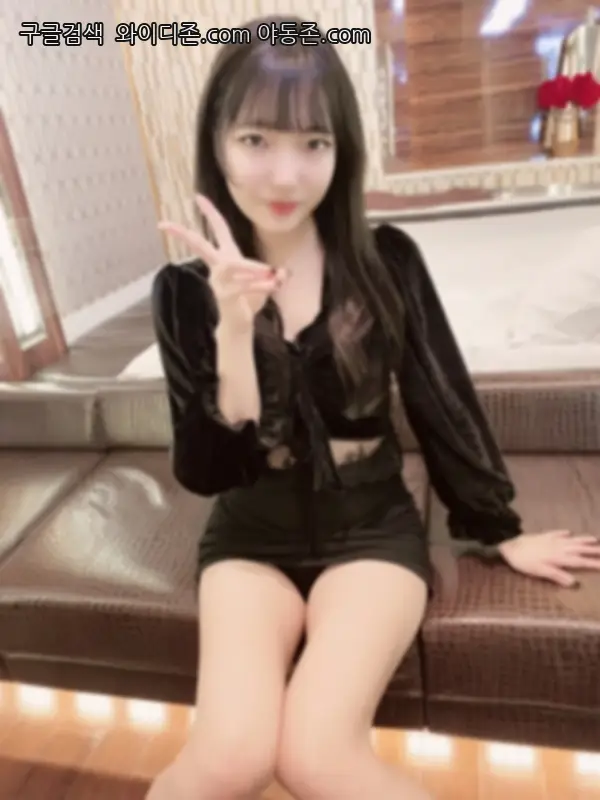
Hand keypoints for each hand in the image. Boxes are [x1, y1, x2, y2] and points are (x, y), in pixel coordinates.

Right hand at [158, 194, 285, 333]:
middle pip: (199, 245)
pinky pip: (242, 285)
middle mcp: (218, 266)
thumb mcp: (268, 283)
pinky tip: (273, 286)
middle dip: (183, 234)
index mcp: (226, 256)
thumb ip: (277, 276)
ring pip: (231, 265)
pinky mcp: (224, 295)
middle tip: (164, 224)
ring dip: (252, 267)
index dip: (210, 212)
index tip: (197, 196)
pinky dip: (260, 285)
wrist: (241, 323)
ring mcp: (218, 281)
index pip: (218, 229)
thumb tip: (285, 273)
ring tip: (271, 273)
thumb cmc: (250, 299)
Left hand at [498, 529, 599, 587]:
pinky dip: (564, 532)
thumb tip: (574, 583)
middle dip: (593, 550)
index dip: (593, 563)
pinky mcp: (543, 536)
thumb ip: (557, 576)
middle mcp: (558, 547)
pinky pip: (556, 533)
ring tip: (594, 539)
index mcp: (559, 557)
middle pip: (579, 549)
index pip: (579, 561)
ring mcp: (551, 540)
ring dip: (583, 540)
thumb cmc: (524, 562)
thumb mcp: (540, 571)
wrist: (509, 546)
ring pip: (571, 540)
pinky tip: (569, 532)